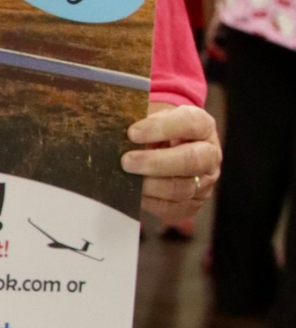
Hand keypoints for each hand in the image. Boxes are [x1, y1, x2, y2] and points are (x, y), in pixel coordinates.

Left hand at [121, 102, 220, 220]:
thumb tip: (116, 132)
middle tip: (126, 161)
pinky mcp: (192, 204)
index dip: (161, 127)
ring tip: (126, 179)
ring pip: (181, 188)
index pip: (190, 123)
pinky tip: (132, 193)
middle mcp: (210, 154)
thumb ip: (141, 123)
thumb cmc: (156, 132)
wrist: (166, 150)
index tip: (132, 132)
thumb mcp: (152, 119)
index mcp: (203, 126)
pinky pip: (171, 208)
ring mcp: (204, 182)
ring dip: (150, 185)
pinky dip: (149, 202)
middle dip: (156, 162)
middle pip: (191, 160)